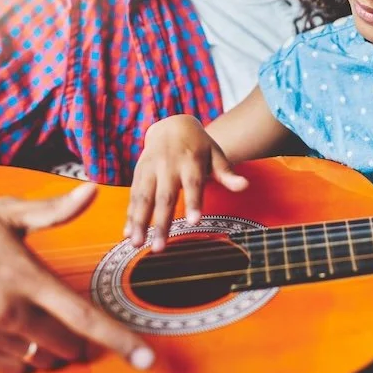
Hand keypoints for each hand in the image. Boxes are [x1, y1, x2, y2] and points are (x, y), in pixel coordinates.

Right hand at [0, 184, 154, 372]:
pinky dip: (25, 360)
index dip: (119, 339)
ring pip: (39, 359)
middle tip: (80, 327)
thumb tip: (93, 189)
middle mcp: (9, 311)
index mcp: (28, 278)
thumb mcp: (11, 213)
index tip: (145, 357)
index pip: (84, 316)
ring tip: (49, 328)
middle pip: (65, 343)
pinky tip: (23, 339)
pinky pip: (10, 368)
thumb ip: (56, 209)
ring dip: (53, 350)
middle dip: (81, 340)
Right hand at [125, 115, 247, 251]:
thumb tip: (245, 186)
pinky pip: (133, 195)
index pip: (193, 183)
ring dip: (139, 221)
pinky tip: (127, 233)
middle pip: (165, 196)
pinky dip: (129, 214)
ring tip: (137, 243)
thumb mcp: (215, 154)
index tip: (195, 221)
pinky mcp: (138, 172)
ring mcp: (151, 168)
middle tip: (160, 247)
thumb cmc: (199, 145)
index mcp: (190, 160)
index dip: (194, 202)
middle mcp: (168, 164)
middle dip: (161, 222)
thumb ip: (227, 173)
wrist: (172, 124)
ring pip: (144, 197)